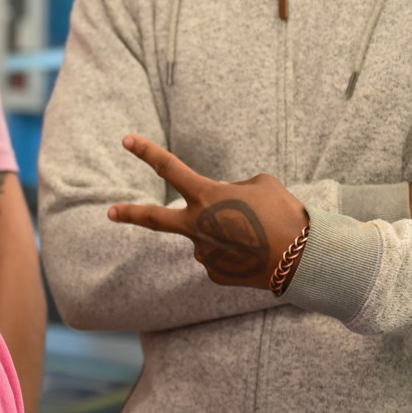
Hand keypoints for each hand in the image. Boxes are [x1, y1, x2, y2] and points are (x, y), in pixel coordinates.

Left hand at [105, 135, 308, 289]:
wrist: (301, 258)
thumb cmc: (285, 213)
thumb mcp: (261, 185)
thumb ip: (232, 190)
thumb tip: (222, 207)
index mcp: (206, 196)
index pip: (169, 168)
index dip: (146, 152)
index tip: (125, 140)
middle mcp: (196, 225)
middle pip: (154, 219)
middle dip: (130, 214)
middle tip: (110, 212)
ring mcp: (202, 252)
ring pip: (209, 236)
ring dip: (228, 234)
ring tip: (259, 236)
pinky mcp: (214, 273)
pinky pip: (220, 256)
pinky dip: (236, 253)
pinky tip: (256, 254)